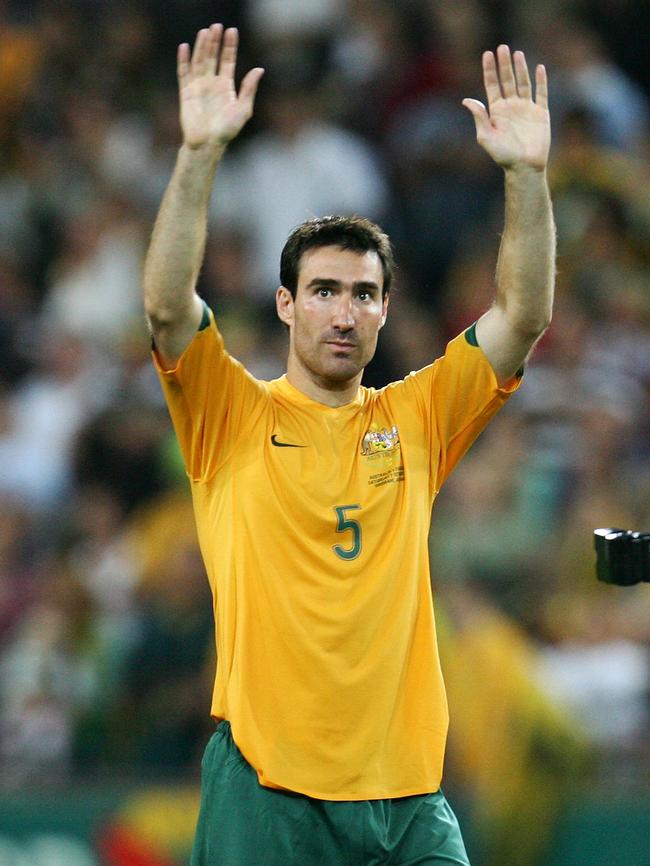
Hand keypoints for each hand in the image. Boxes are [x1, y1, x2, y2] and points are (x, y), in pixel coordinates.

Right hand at [177, 24, 263, 149]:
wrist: (207, 143)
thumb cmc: (227, 131)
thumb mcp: (243, 109)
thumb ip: (249, 89)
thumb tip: (260, 70)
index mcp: (226, 87)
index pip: (228, 61)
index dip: (230, 46)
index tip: (232, 30)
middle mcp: (212, 83)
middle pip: (213, 57)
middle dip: (215, 42)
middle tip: (217, 26)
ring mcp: (198, 86)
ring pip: (199, 61)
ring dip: (201, 46)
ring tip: (205, 31)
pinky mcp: (186, 92)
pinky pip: (183, 72)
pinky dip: (183, 59)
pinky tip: (184, 47)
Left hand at [463, 45, 549, 170]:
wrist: (524, 167)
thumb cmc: (503, 156)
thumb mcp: (486, 137)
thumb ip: (479, 117)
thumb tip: (466, 100)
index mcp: (496, 112)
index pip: (492, 86)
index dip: (489, 70)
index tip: (487, 54)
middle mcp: (511, 107)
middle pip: (507, 80)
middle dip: (504, 64)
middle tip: (502, 47)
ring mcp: (526, 109)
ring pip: (523, 83)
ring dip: (520, 68)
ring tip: (516, 53)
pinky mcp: (540, 113)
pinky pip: (541, 93)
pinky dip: (541, 81)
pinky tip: (539, 68)